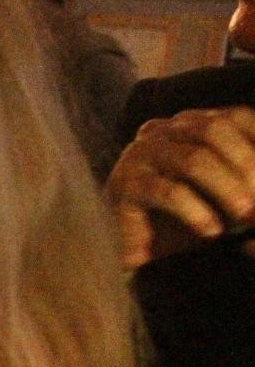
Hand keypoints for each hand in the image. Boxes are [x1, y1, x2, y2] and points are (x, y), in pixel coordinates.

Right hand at [106, 106, 254, 267]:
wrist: (137, 249)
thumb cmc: (186, 217)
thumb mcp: (223, 191)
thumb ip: (245, 177)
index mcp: (187, 125)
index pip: (234, 118)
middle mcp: (161, 132)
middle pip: (214, 130)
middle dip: (247, 163)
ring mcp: (139, 156)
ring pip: (193, 160)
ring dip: (227, 188)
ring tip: (246, 215)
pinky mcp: (124, 185)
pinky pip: (168, 192)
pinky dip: (196, 212)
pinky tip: (211, 230)